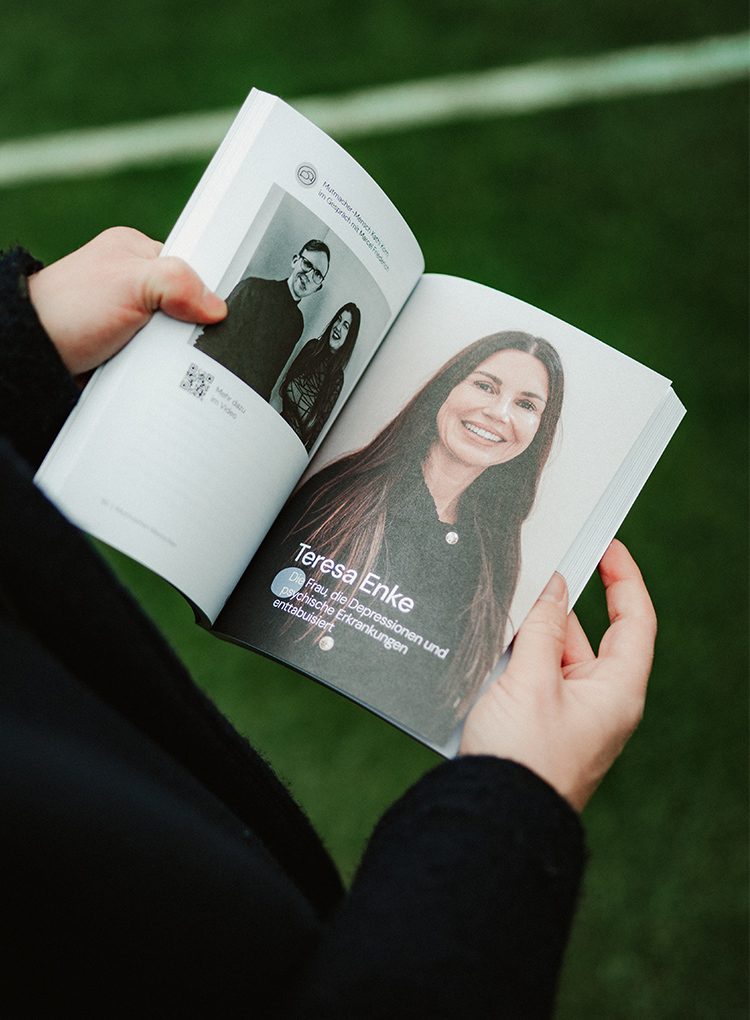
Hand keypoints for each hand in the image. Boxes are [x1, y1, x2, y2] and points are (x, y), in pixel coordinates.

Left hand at [27, 226, 226, 376]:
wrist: (32, 355)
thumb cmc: (66, 309)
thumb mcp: (130, 283)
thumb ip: (178, 282)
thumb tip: (215, 306)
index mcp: (136, 253)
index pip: (190, 268)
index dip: (202, 291)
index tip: (209, 313)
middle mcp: (133, 285)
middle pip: (185, 309)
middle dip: (185, 329)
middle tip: (177, 339)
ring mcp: (129, 319)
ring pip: (172, 339)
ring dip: (170, 355)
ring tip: (160, 359)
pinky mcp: (125, 349)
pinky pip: (156, 361)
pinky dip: (156, 371)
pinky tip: (151, 372)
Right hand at [459, 540, 655, 812]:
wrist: (494, 821)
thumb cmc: (522, 757)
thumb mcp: (530, 681)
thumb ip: (543, 628)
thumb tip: (556, 586)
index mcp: (616, 690)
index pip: (635, 620)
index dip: (624, 578)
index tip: (606, 544)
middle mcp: (600, 701)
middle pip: (588, 635)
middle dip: (558, 607)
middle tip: (530, 575)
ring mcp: (570, 715)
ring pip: (554, 656)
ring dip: (530, 636)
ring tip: (500, 616)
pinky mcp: (542, 726)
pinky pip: (534, 679)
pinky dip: (516, 659)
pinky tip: (489, 649)